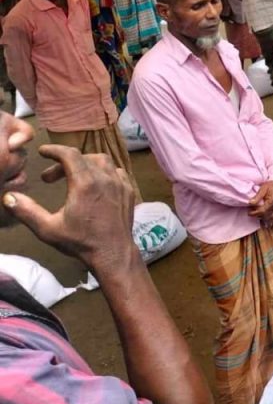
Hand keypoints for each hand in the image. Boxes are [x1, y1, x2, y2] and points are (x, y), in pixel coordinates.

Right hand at [3, 145, 136, 273]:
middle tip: (49, 178)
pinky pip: (116, 172)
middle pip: (84, 158)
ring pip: (103, 161)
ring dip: (85, 164)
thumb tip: (9, 197)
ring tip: (71, 178)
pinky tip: (94, 184)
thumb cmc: (80, 242)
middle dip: (64, 162)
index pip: (70, 155)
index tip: (43, 152)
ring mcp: (120, 183)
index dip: (54, 150)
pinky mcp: (129, 191)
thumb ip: (26, 211)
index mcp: (85, 184)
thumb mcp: (48, 229)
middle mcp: (105, 178)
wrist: (113, 254)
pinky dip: (103, 171)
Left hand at [248, 180, 272, 219]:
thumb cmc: (271, 185)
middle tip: (252, 214)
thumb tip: (250, 203)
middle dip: (258, 216)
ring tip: (259, 219)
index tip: (249, 213)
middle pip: (267, 216)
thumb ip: (257, 196)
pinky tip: (270, 223)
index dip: (254, 213)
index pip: (262, 211)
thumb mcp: (263, 188)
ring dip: (265, 220)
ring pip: (272, 218)